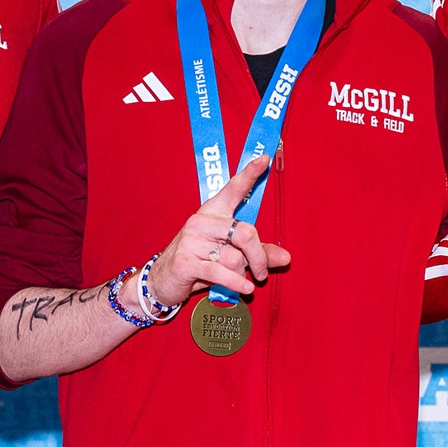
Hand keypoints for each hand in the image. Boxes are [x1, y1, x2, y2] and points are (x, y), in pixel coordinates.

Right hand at [144, 155, 289, 307]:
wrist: (162, 280)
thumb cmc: (199, 261)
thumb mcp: (229, 254)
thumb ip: (257, 253)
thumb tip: (285, 257)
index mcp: (213, 212)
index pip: (233, 189)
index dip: (249, 174)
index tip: (263, 159)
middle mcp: (202, 221)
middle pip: (245, 233)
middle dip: (258, 257)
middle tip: (261, 272)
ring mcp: (191, 240)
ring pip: (234, 258)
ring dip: (241, 273)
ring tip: (235, 279)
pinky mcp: (185, 261)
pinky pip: (220, 272)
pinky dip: (236, 283)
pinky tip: (245, 288)